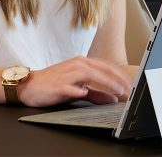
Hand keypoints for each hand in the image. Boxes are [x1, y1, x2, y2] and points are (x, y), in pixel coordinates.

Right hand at [17, 56, 134, 106]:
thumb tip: (113, 98)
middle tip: (128, 89)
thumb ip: (96, 93)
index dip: (119, 75)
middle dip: (117, 79)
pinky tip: (85, 94)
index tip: (130, 84)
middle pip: (101, 69)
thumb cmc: (55, 84)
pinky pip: (72, 87)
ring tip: (116, 91)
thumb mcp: (78, 87)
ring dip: (105, 83)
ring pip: (90, 75)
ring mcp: (68, 74)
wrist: (31, 85)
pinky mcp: (59, 85)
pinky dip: (80, 90)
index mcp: (82, 63)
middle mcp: (76, 65)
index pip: (106, 67)